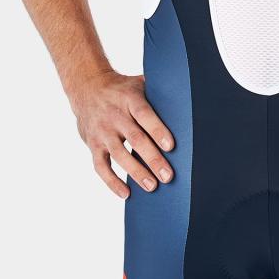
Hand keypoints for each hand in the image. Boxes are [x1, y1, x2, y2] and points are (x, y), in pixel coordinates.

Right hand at [67, 69, 175, 197]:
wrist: (87, 87)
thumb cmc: (123, 89)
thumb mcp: (139, 83)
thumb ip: (159, 92)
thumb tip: (190, 99)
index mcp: (129, 98)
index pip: (144, 114)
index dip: (157, 130)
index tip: (171, 147)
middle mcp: (115, 115)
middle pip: (135, 139)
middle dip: (152, 159)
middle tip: (168, 176)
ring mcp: (102, 131)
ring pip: (119, 155)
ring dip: (136, 173)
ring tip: (152, 187)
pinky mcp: (93, 144)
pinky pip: (101, 166)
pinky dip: (112, 182)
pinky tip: (126, 194)